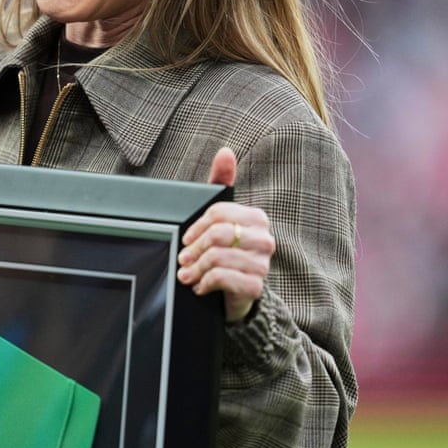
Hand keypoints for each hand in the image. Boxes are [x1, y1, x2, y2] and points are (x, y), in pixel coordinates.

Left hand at [177, 147, 274, 322]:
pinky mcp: (256, 287)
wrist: (234, 295)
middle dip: (194, 249)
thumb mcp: (219, 220)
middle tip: (183, 259)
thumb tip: (226, 152)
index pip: (218, 214)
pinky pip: (222, 277)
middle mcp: (265, 240)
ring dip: (195, 268)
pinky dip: (204, 283)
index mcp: (256, 218)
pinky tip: (200, 287)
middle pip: (217, 235)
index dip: (196, 227)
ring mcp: (262, 265)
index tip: (186, 239)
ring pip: (217, 257)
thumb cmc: (224, 252)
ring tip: (187, 275)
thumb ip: (221, 184)